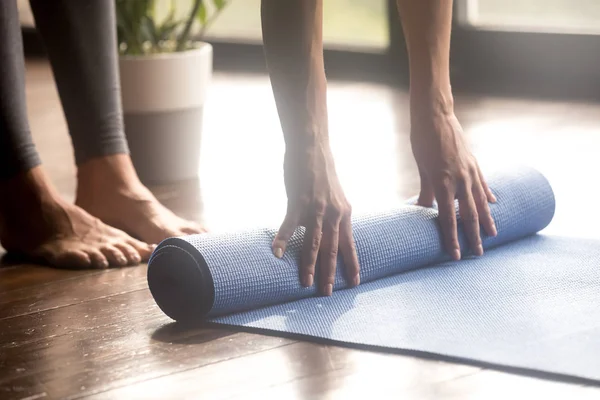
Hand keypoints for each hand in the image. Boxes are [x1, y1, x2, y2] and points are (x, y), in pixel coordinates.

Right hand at [271, 141, 359, 295]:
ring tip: (306, 283)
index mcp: (344, 213)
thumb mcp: (336, 194)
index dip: (352, 264)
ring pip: (313, 243)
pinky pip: (289, 226)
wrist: (313, 148)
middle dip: (330, 273)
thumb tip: (332, 228)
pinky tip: (278, 254)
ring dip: (309, 264)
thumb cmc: (322, 170)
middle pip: (332, 249)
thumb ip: (335, 212)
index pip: (350, 244)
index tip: (355, 283)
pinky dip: (283, 240)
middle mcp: (333, 214)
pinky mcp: (298, 202)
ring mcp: (316, 209)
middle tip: (328, 293)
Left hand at [410, 107, 496, 259]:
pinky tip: (492, 203)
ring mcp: (470, 171)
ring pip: (481, 201)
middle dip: (474, 236)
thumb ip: (426, 191)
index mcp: (443, 183)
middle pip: (469, 215)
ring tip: (493, 235)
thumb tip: (422, 210)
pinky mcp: (474, 163)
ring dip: (487, 220)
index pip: (449, 219)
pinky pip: (483, 183)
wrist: (435, 116)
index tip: (456, 255)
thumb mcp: (422, 168)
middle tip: (479, 254)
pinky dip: (487, 195)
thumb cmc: (422, 142)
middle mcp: (460, 180)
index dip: (452, 239)